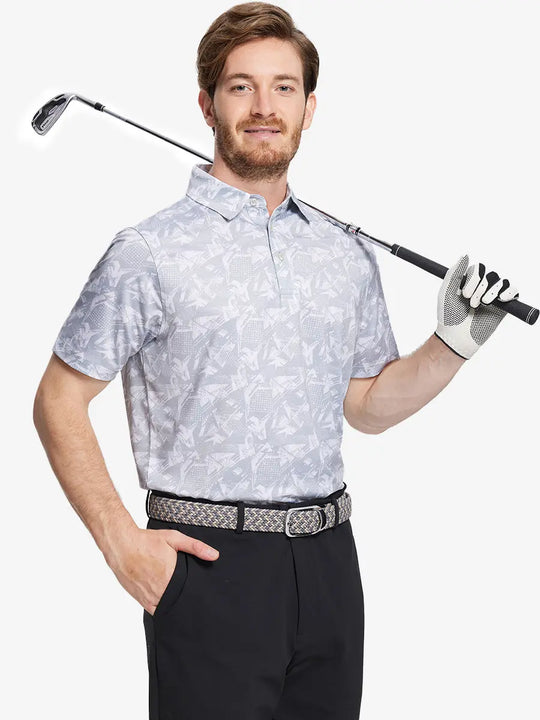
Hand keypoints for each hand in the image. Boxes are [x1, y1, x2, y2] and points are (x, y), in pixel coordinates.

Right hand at [104, 527, 219, 614]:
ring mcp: (149, 596)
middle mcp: (160, 589)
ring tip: (182, 602)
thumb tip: (215, 555)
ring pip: (167, 609)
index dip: (197, 595)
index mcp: (171, 576)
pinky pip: (154, 610)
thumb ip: (195, 547)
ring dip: (174, 606)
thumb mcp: (174, 538)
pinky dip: (161, 609)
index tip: (203, 595)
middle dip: (187, 601)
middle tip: (194, 598)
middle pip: (179, 602)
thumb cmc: (146, 541)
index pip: (190, 593)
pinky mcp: (140, 599)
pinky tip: (167, 604)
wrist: (121, 546)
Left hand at [435, 254, 518, 358]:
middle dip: (480, 287)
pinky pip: (514, 290)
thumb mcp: (446, 292)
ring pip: (501, 281)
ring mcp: (494, 296)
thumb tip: (466, 255)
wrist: (457, 338)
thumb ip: (454, 272)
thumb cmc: (449, 317)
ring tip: (482, 304)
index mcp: (468, 282)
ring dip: (491, 291)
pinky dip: (509, 292)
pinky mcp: (504, 306)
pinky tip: (500, 299)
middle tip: (471, 303)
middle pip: (489, 274)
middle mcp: (482, 288)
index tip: (463, 294)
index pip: (478, 268)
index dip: (473, 278)